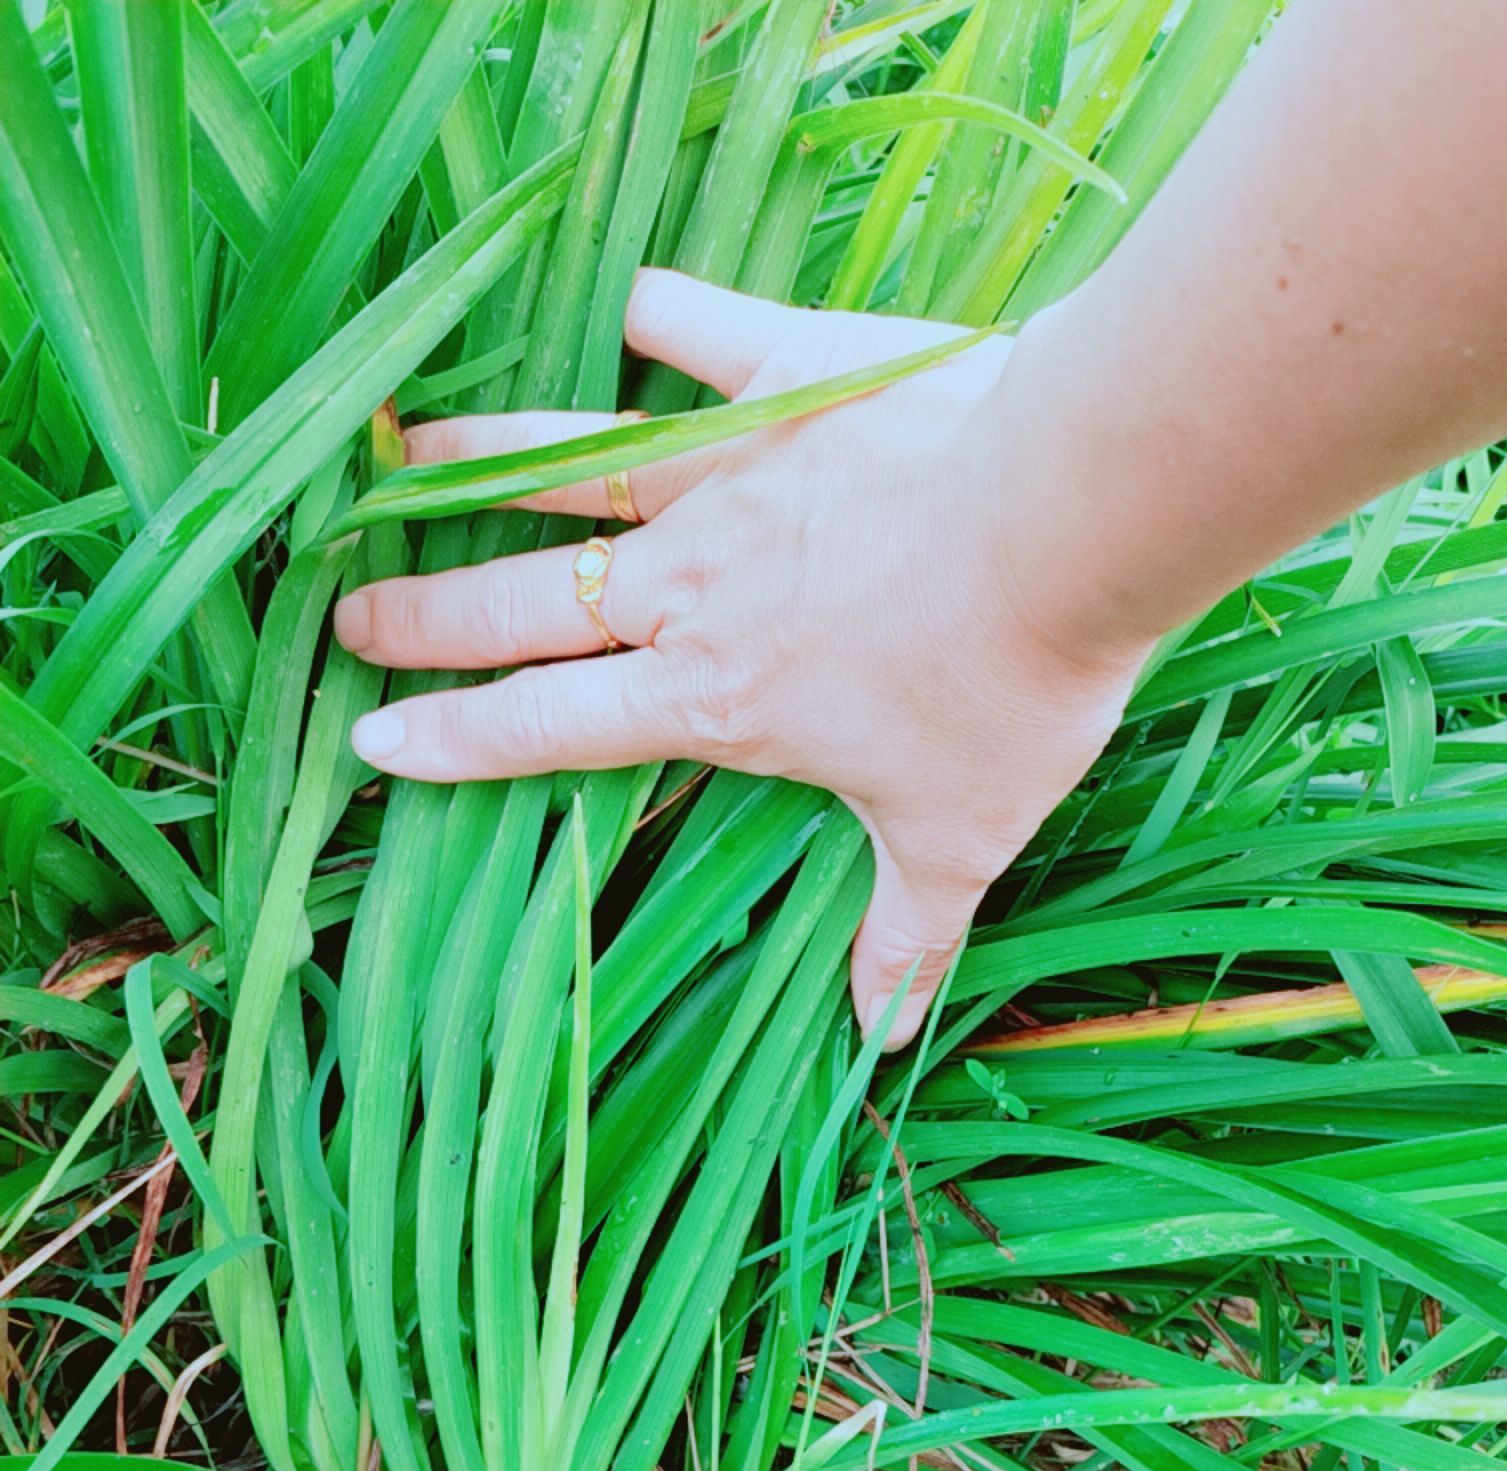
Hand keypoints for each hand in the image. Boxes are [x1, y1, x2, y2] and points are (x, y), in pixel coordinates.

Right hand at [335, 269, 1142, 1048]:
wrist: (1068, 526)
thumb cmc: (1006, 691)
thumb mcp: (955, 838)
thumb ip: (906, 936)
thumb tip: (884, 1044)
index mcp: (710, 697)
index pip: (548, 725)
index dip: (456, 739)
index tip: (374, 741)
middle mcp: (689, 584)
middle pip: (522, 600)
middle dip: (423, 613)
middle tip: (344, 610)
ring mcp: (725, 467)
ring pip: (567, 466)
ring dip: (476, 462)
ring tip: (404, 458)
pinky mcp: (784, 369)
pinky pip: (690, 325)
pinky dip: (649, 310)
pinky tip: (615, 295)